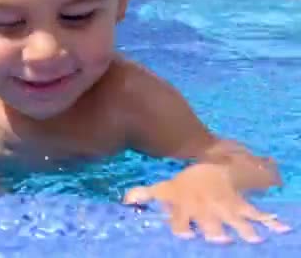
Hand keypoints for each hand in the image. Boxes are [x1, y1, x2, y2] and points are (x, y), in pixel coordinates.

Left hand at [123, 163, 290, 242]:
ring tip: (252, 238)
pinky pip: (258, 215)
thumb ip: (144, 194)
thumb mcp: (163, 188)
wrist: (211, 166)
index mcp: (185, 209)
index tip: (185, 235)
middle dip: (216, 233)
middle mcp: (206, 212)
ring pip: (237, 222)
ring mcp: (226, 211)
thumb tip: (126, 199)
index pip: (180, 222)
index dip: (181, 228)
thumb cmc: (184, 184)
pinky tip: (281, 228)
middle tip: (219, 240)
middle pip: (212, 226)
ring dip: (244, 231)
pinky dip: (271, 222)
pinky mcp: (243, 208)